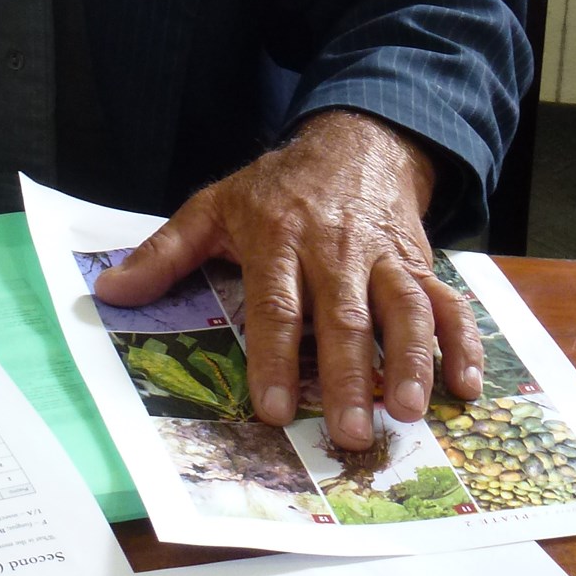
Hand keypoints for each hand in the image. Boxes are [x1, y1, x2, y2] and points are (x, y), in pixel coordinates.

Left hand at [93, 111, 482, 448]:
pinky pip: (448, 303)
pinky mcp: (420, 264)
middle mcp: (335, 249)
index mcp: (279, 238)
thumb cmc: (276, 189)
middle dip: (347, 376)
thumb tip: (108, 292)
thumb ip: (164, 252)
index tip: (273, 408)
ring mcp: (383, 257)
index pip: (276, 305)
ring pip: (404, 310)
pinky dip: (462, 344)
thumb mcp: (213, 207)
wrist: (353, 143)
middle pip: (344, 317)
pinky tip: (467, 387)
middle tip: (348, 432)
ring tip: (407, 412)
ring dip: (411, 361)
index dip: (274, 357)